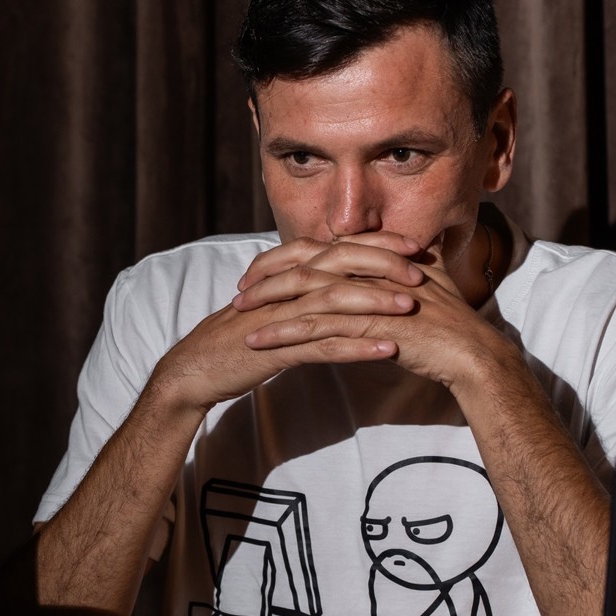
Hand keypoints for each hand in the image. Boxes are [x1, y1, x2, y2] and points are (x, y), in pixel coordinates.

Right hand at [147, 235, 424, 410]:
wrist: (194, 370)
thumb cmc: (237, 341)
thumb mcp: (275, 312)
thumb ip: (304, 297)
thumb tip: (341, 288)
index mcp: (286, 276)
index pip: (335, 250)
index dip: (374, 245)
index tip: (413, 247)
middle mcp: (284, 289)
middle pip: (338, 266)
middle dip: (382, 265)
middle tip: (421, 271)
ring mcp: (279, 317)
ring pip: (333, 301)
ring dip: (375, 302)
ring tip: (412, 307)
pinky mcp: (275, 348)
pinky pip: (322, 345)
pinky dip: (357, 346)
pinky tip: (388, 351)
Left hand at [240, 246, 510, 394]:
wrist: (473, 353)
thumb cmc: (452, 324)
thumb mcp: (428, 282)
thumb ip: (413, 263)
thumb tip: (409, 251)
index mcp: (378, 257)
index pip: (322, 249)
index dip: (288, 258)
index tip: (260, 271)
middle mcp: (369, 270)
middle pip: (306, 266)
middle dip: (268, 277)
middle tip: (239, 292)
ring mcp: (368, 296)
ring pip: (305, 295)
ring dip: (267, 307)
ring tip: (238, 319)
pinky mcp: (367, 324)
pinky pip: (316, 327)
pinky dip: (283, 334)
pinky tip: (259, 343)